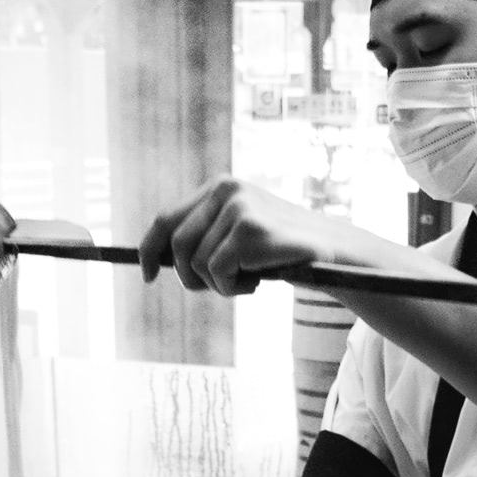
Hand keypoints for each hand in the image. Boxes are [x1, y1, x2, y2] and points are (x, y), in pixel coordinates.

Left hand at [139, 179, 377, 297]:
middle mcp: (224, 190)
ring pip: (196, 263)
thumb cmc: (279, 250)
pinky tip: (257, 282)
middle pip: (177, 246)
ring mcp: (236, 208)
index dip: (149, 249)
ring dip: (218, 285)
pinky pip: (217, 273)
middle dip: (189, 278)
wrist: (329, 252)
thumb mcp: (237, 234)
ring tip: (247, 281)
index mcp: (218, 187)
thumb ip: (204, 236)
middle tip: (216, 288)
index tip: (147, 276)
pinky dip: (233, 288)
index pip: (166, 218)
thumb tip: (154, 258)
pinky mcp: (248, 230)